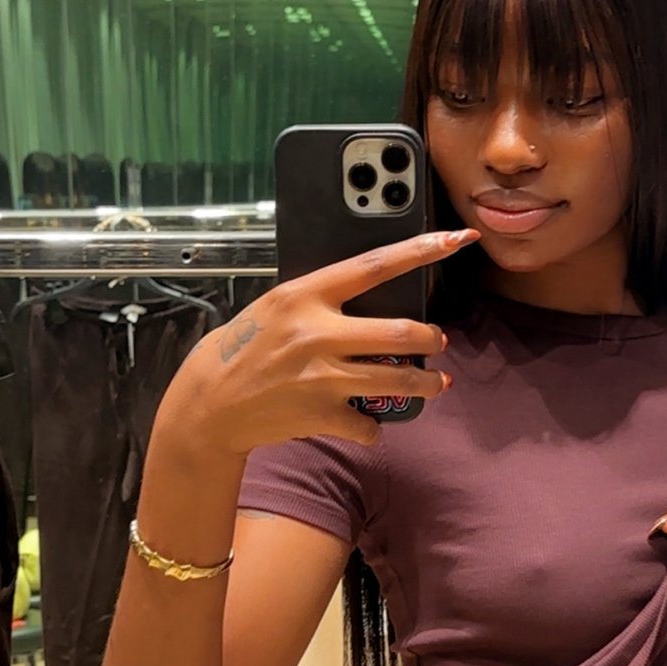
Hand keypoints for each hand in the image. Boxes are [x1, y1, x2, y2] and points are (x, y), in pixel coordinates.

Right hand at [162, 227, 480, 456]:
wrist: (211, 404)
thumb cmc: (244, 349)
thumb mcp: (276, 307)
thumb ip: (319, 299)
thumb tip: (368, 292)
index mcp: (305, 295)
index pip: (375, 265)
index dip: (421, 251)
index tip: (456, 239)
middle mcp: (318, 333)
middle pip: (402, 331)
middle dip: (431, 338)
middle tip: (437, 340)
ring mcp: (323, 376)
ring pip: (400, 380)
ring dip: (427, 383)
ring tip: (436, 383)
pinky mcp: (323, 415)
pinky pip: (370, 424)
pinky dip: (373, 426)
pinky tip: (366, 421)